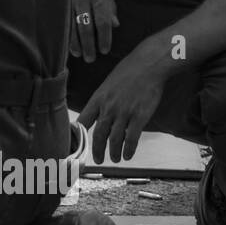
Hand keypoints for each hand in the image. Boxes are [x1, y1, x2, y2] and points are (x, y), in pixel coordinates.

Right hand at [68, 0, 117, 62]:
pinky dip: (64, 33)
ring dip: (75, 43)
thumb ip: (110, 3)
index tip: (105, 50)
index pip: (103, 21)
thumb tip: (115, 23)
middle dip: (89, 45)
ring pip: (72, 25)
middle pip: (87, 27)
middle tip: (91, 59)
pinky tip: (64, 43)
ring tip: (79, 54)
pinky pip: (61, 19)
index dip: (104, 37)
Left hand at [77, 47, 169, 162]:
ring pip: (115, 139)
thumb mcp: (108, 83)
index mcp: (98, 98)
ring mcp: (124, 113)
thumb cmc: (128, 71)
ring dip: (114, 152)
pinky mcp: (140, 116)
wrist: (149, 64)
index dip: (78, 134)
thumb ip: (103, 99)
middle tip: (98, 160)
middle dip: (96, 150)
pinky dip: (129, 149)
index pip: (83, 120)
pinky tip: (127, 155)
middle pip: (98, 135)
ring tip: (115, 159)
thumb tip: (100, 114)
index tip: (76, 144)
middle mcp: (108, 108)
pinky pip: (132, 138)